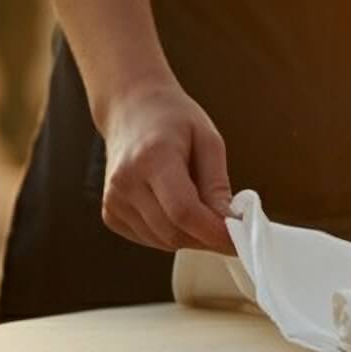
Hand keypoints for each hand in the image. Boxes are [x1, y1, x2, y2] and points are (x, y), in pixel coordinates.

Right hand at [97, 78, 234, 252]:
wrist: (131, 110)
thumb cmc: (173, 120)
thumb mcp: (208, 140)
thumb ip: (217, 184)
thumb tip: (229, 222)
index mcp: (153, 158)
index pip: (184, 211)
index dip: (214, 232)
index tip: (240, 239)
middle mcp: (126, 182)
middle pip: (173, 232)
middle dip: (208, 238)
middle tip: (232, 231)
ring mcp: (113, 200)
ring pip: (163, 241)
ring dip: (192, 237)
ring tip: (205, 212)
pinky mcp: (110, 213)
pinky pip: (150, 239)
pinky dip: (172, 234)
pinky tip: (179, 211)